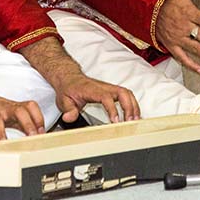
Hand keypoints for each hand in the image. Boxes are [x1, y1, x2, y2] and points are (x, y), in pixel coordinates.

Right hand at [0, 88, 45, 143]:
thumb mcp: (11, 113)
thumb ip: (24, 123)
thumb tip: (39, 134)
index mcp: (15, 107)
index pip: (31, 107)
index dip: (39, 118)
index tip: (42, 131)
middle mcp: (5, 108)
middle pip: (19, 111)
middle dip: (28, 124)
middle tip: (32, 137)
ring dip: (1, 132)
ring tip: (3, 142)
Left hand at [13, 34, 139, 124]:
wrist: (69, 77)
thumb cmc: (68, 88)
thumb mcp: (63, 100)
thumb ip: (68, 110)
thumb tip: (69, 118)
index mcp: (93, 90)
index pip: (106, 97)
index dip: (112, 109)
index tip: (116, 121)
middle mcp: (104, 87)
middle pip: (122, 93)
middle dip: (129, 107)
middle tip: (130, 122)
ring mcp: (109, 88)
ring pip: (127, 93)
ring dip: (133, 106)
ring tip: (135, 120)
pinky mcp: (112, 91)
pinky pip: (126, 95)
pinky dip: (132, 104)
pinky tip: (133, 114)